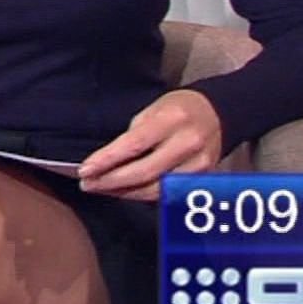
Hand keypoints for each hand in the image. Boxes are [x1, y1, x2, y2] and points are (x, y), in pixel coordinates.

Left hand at [77, 89, 222, 200]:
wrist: (217, 114)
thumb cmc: (178, 109)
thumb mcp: (153, 109)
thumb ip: (134, 134)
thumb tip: (107, 160)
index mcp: (172, 120)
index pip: (134, 144)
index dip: (107, 160)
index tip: (85, 170)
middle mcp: (188, 143)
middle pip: (144, 172)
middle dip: (111, 181)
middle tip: (87, 184)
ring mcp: (198, 164)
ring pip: (155, 189)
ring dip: (123, 192)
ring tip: (101, 188)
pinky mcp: (202, 179)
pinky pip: (166, 193)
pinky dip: (142, 194)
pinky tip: (124, 192)